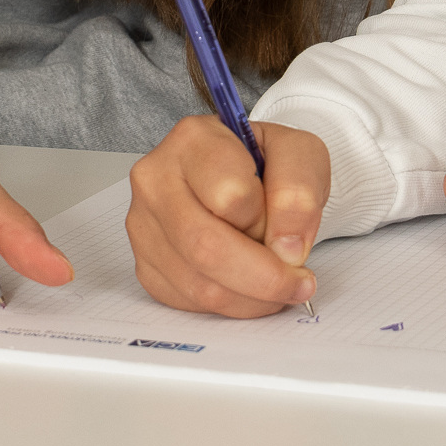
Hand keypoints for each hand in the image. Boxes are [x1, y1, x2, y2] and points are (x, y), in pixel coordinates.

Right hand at [128, 115, 325, 317]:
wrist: (244, 176)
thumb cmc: (266, 164)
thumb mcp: (301, 155)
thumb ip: (299, 190)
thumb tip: (286, 249)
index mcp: (192, 140)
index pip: (231, 196)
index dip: (271, 223)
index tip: (292, 233)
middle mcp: (156, 179)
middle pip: (206, 246)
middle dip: (264, 277)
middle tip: (299, 282)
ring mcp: (144, 224)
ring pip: (199, 284)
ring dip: (252, 297)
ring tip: (279, 284)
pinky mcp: (145, 263)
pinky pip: (190, 302)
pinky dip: (231, 305)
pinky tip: (249, 286)